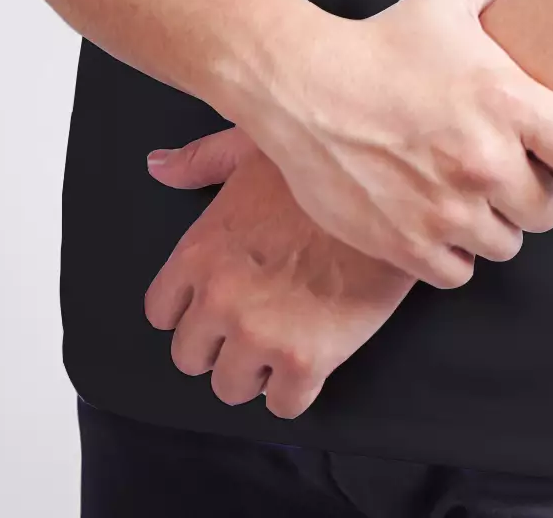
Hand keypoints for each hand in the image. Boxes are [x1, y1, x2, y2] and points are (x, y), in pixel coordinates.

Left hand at [143, 125, 414, 415]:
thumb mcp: (253, 146)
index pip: (161, 311)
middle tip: (253, 324)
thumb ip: (201, 161)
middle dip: (219, 345)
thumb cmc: (324, 166)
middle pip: (190, 358)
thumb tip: (159, 165)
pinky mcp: (306, 361)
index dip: (189, 309)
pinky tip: (314, 358)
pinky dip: (296, 390)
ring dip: (255, 371)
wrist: (393, 195)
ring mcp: (260, 334)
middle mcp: (219, 299)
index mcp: (201, 250)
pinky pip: (283, 406)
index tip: (215, 304)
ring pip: (230, 388)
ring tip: (283, 341)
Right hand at [184, 0, 552, 289]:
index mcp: (506, 102)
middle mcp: (484, 162)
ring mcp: (445, 211)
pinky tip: (436, 218)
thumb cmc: (380, 41)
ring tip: (467, 192)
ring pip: (505, 243)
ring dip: (492, 223)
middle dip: (532, 191)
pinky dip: (452, 252)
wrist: (302, 86)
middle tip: (505, 170)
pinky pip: (459, 272)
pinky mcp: (408, 245)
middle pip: (549, 209)